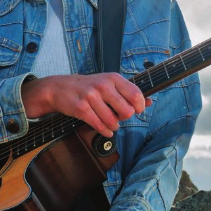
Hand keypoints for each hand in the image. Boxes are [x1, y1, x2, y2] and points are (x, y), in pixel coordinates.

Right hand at [23, 73, 151, 137]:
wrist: (59, 88)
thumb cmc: (88, 86)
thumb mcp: (109, 84)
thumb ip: (128, 92)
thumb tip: (150, 102)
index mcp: (113, 78)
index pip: (136, 94)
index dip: (139, 107)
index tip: (135, 110)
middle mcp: (103, 85)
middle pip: (126, 111)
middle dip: (125, 118)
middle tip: (119, 117)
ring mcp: (91, 97)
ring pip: (113, 121)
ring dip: (114, 126)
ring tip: (111, 124)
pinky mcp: (81, 108)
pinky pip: (99, 126)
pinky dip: (105, 131)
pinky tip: (106, 130)